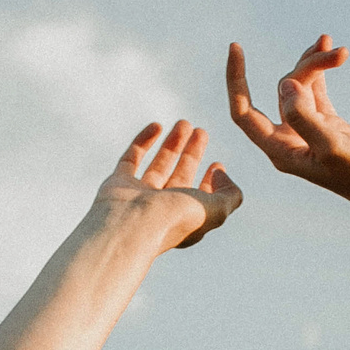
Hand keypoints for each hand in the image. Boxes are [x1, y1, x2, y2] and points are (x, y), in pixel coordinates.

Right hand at [94, 120, 241, 251]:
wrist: (129, 227)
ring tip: (184, 123)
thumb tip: (221, 174)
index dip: (211, 183)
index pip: (200, 199)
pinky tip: (157, 125)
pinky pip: (131, 158)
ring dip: (172, 144)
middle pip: (181, 177)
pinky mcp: (118, 183)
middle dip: (192, 154)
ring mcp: (139, 196)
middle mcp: (162, 209)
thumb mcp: (216, 210)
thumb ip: (230, 195)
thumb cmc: (174, 220)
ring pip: (159, 165)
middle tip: (202, 131)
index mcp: (185, 218)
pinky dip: (143, 141)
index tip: (217, 165)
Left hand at [227, 37, 349, 220]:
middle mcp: (289, 141)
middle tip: (336, 54)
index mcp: (280, 151)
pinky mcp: (329, 124)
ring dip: (316, 65)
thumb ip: (304, 117)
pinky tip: (331, 50)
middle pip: (283, 90)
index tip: (236, 46)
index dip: (235, 80)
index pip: (243, 112)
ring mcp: (308, 131)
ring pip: (300, 86)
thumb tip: (286, 85)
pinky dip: (321, 71)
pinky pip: (315, 90)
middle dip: (306, 66)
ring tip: (341, 52)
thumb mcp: (331, 146)